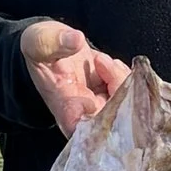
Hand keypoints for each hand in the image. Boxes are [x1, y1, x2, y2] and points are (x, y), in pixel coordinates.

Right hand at [20, 19, 130, 136]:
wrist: (49, 44)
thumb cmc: (38, 48)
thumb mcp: (38, 42)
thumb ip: (54, 43)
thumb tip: (76, 40)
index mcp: (65, 107)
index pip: (86, 130)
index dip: (101, 121)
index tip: (100, 95)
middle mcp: (86, 111)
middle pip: (115, 121)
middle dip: (121, 95)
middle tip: (106, 66)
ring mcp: (101, 103)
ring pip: (127, 107)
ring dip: (124, 82)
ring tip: (103, 61)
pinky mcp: (112, 92)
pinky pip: (132, 94)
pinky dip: (130, 79)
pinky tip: (113, 64)